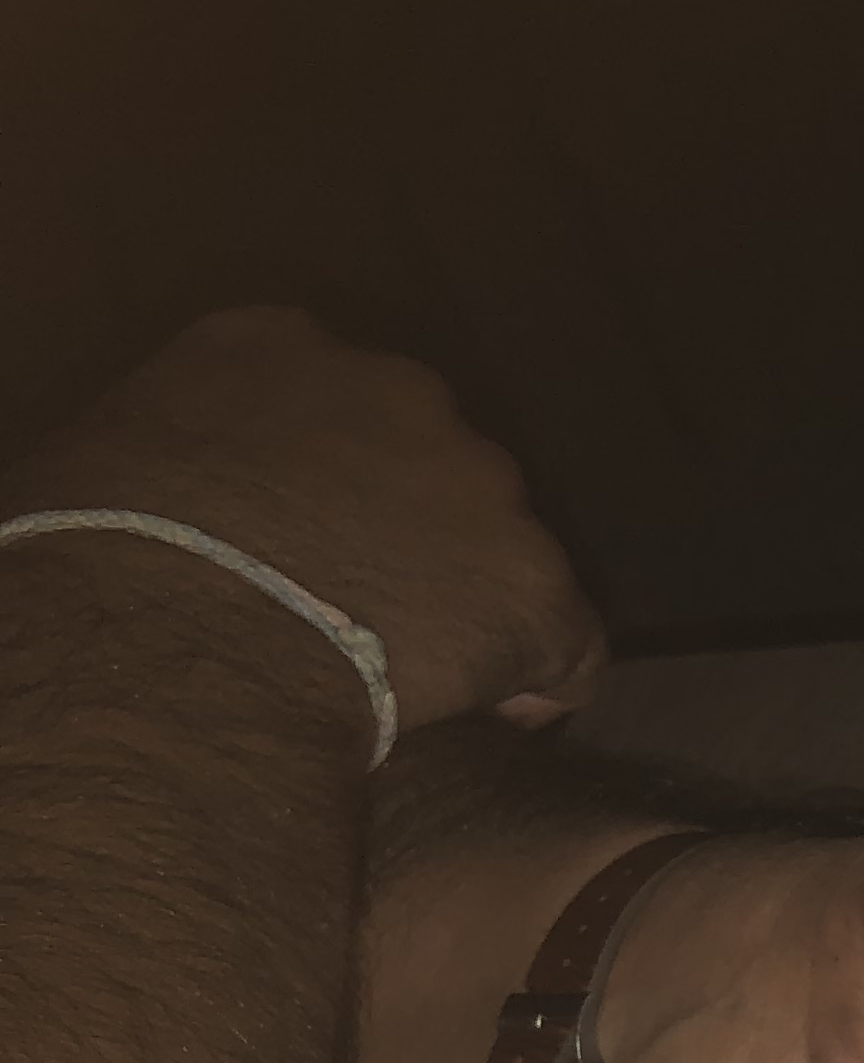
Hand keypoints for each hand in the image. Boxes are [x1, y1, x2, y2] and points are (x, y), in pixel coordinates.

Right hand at [0, 306, 599, 728]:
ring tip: (413, 676)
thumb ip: (157, 457)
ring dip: (469, 603)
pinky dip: (544, 679)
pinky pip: (569, 641)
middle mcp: (399, 389)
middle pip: (431, 463)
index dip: (332, 480)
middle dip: (410, 532)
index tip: (308, 539)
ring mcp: (481, 481)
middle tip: (361, 611)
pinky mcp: (536, 584)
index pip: (334, 399)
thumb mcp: (96, 466)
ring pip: (502, 546)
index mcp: (277, 345)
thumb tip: (148, 495)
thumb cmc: (95, 560)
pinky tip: (499, 717)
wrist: (176, 646)